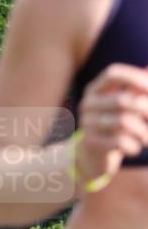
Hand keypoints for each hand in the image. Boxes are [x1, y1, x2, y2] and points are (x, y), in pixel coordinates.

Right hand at [77, 63, 147, 184]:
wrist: (93, 154)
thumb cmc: (115, 123)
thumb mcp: (126, 104)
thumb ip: (138, 87)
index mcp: (95, 89)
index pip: (113, 73)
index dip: (135, 77)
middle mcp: (87, 104)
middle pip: (123, 99)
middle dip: (146, 109)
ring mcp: (86, 123)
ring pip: (124, 122)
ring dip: (143, 132)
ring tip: (146, 138)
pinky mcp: (90, 142)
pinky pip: (119, 142)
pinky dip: (134, 146)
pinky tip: (136, 147)